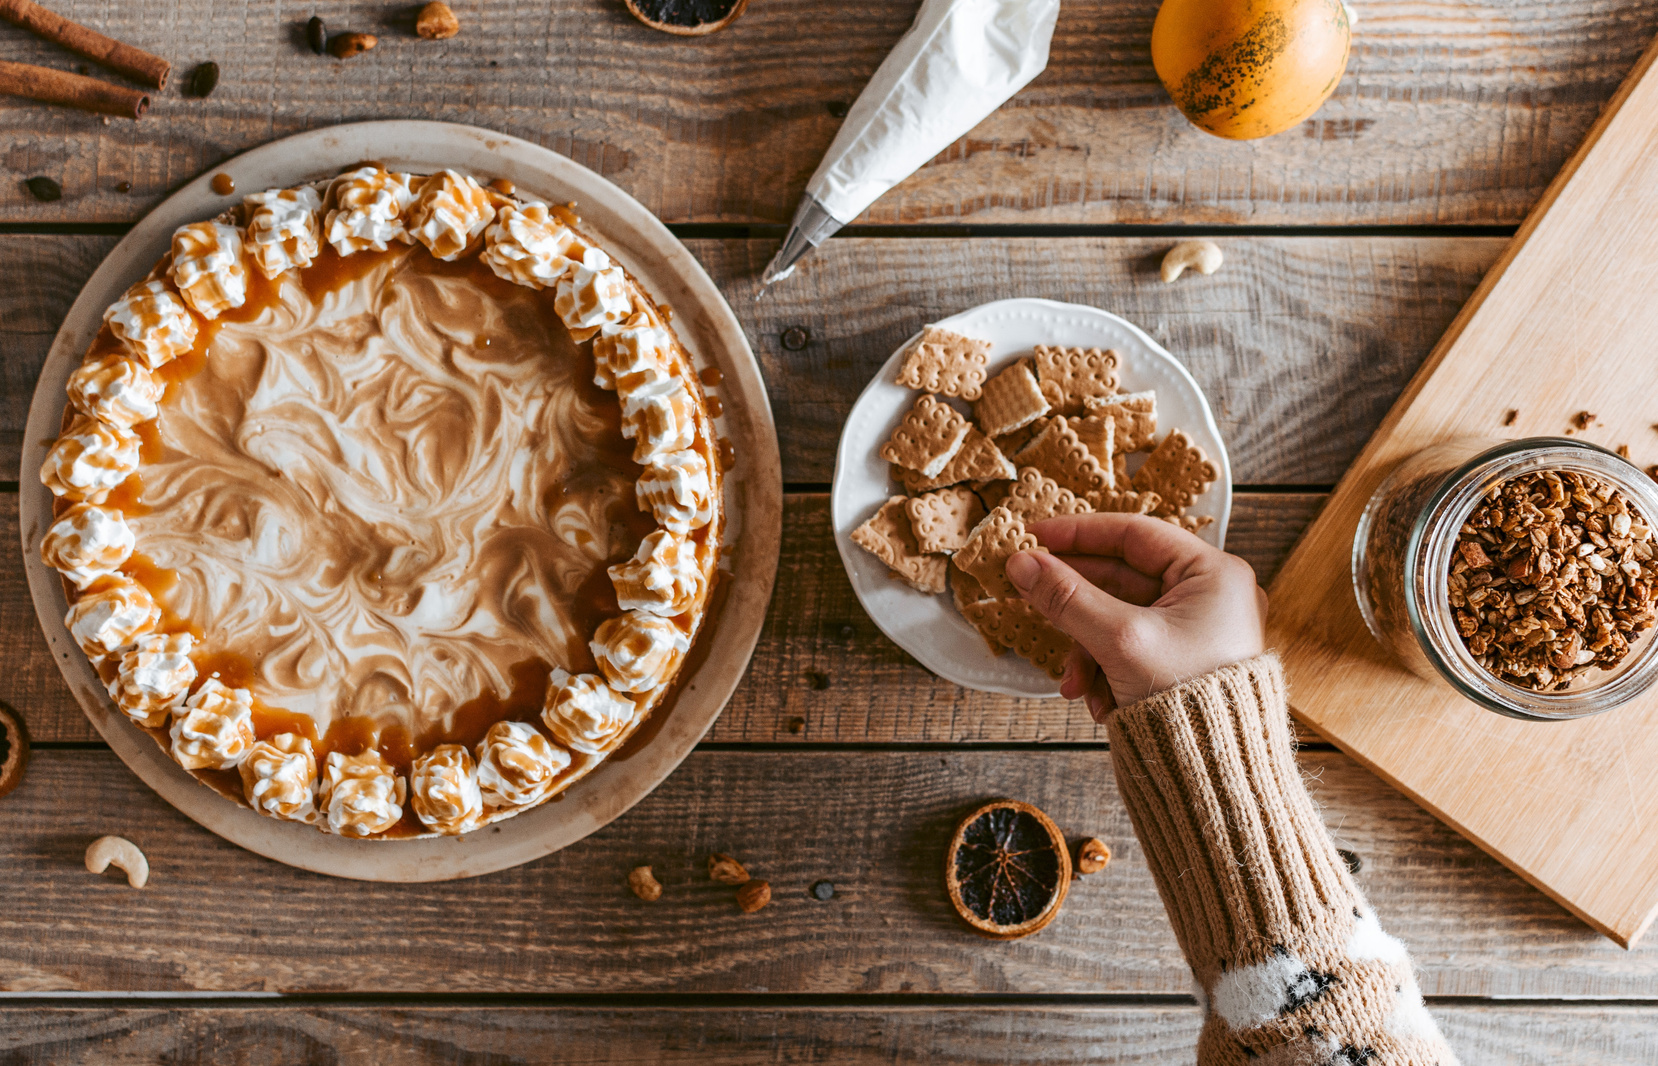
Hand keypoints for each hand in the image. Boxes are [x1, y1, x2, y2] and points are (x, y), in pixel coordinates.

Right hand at [1003, 513, 1266, 720]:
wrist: (1216, 778)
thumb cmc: (1191, 704)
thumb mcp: (1120, 640)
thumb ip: (1067, 597)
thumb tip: (1021, 564)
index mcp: (1212, 575)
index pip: (1134, 533)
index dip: (1078, 533)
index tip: (1032, 536)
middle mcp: (1208, 597)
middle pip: (1121, 578)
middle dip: (1075, 603)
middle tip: (1027, 593)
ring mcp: (1194, 632)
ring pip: (1117, 618)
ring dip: (1085, 648)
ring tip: (1071, 682)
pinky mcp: (1178, 662)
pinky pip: (1126, 648)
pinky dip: (1103, 669)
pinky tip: (1094, 699)